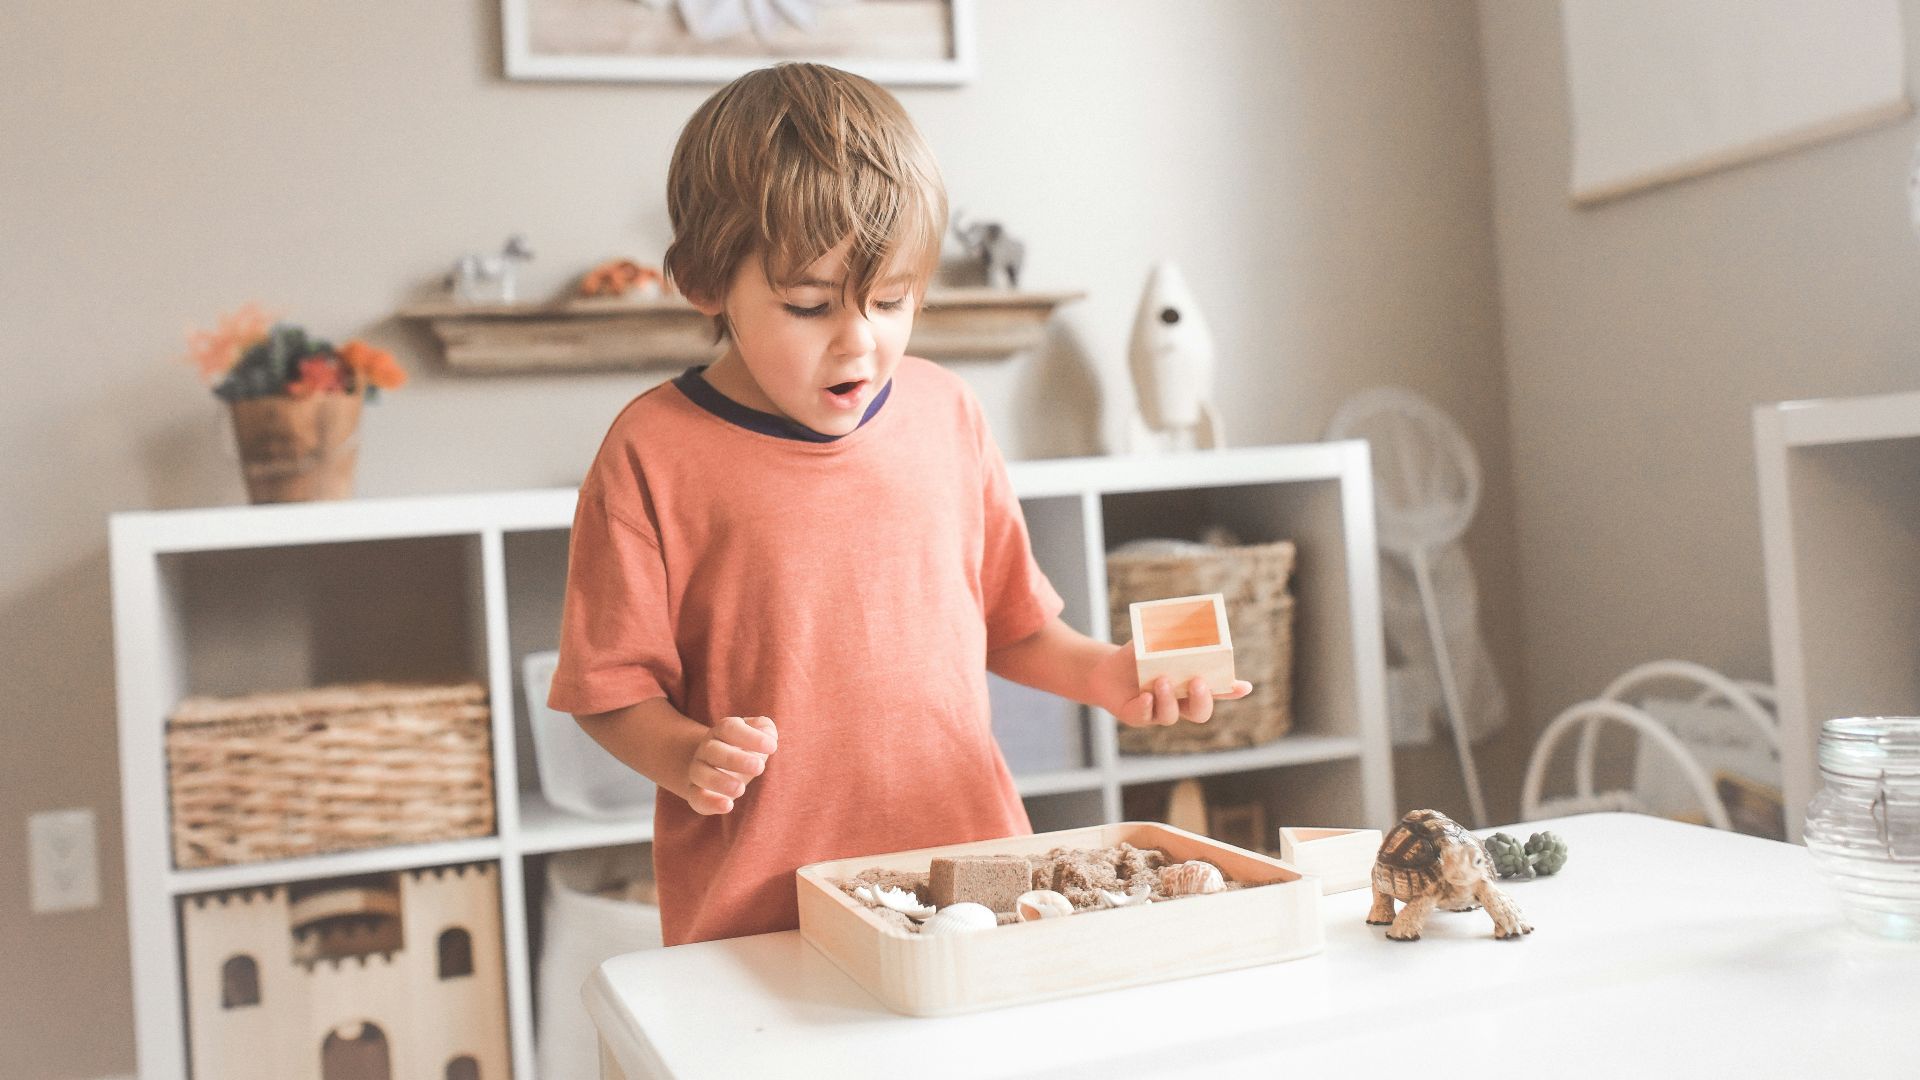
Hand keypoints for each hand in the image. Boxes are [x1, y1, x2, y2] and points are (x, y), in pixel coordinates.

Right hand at [686, 715, 776, 814]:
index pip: (730, 728)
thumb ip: (765, 729)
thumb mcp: (757, 735)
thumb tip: (769, 735)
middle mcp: (706, 749)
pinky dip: (710, 803)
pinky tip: (728, 806)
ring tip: (741, 789)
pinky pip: (696, 798)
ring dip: (720, 782)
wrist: (720, 766)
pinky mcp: (697, 793)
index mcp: (722, 731)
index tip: (773, 747)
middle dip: (736, 759)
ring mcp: (699, 771)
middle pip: (713, 750)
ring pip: (700, 774)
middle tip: (760, 767)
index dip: (750, 737)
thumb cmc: (745, 749)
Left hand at [1090, 643, 1251, 727]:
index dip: (1231, 691)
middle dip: (1202, 700)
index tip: (1244, 686)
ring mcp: (1158, 712)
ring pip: (1172, 716)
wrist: (1106, 670)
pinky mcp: (1136, 716)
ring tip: (1162, 679)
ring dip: (1169, 699)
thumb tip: (1187, 618)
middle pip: (1200, 712)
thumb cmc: (1138, 656)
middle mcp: (1178, 703)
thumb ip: (1172, 637)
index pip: (1217, 691)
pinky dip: (1147, 707)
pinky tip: (1146, 696)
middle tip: (1197, 682)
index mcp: (1190, 686)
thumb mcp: (1155, 642)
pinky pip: (1145, 716)